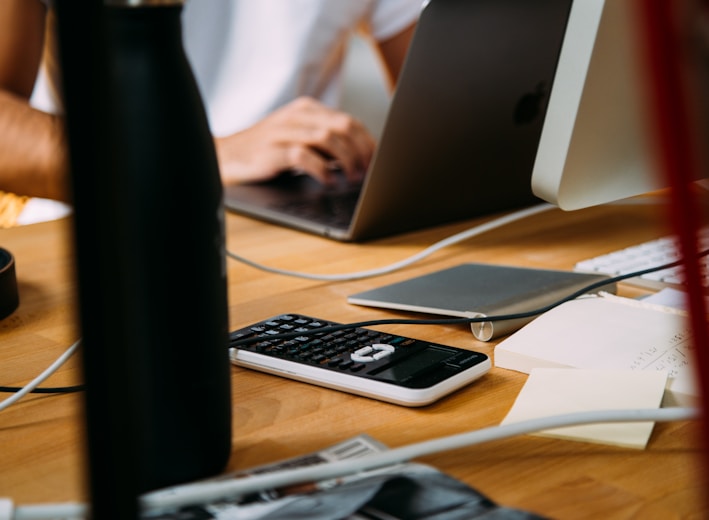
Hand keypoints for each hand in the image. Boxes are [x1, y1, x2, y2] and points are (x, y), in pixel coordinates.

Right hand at [214, 97, 374, 184]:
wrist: (225, 157)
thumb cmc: (266, 152)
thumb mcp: (298, 139)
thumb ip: (325, 143)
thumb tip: (360, 159)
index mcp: (307, 110)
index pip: (349, 121)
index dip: (368, 142)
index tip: (377, 162)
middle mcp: (297, 117)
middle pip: (343, 127)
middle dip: (362, 151)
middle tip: (367, 172)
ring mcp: (284, 132)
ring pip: (328, 139)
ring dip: (347, 161)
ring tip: (351, 179)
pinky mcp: (272, 151)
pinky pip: (304, 156)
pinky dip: (322, 171)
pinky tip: (327, 182)